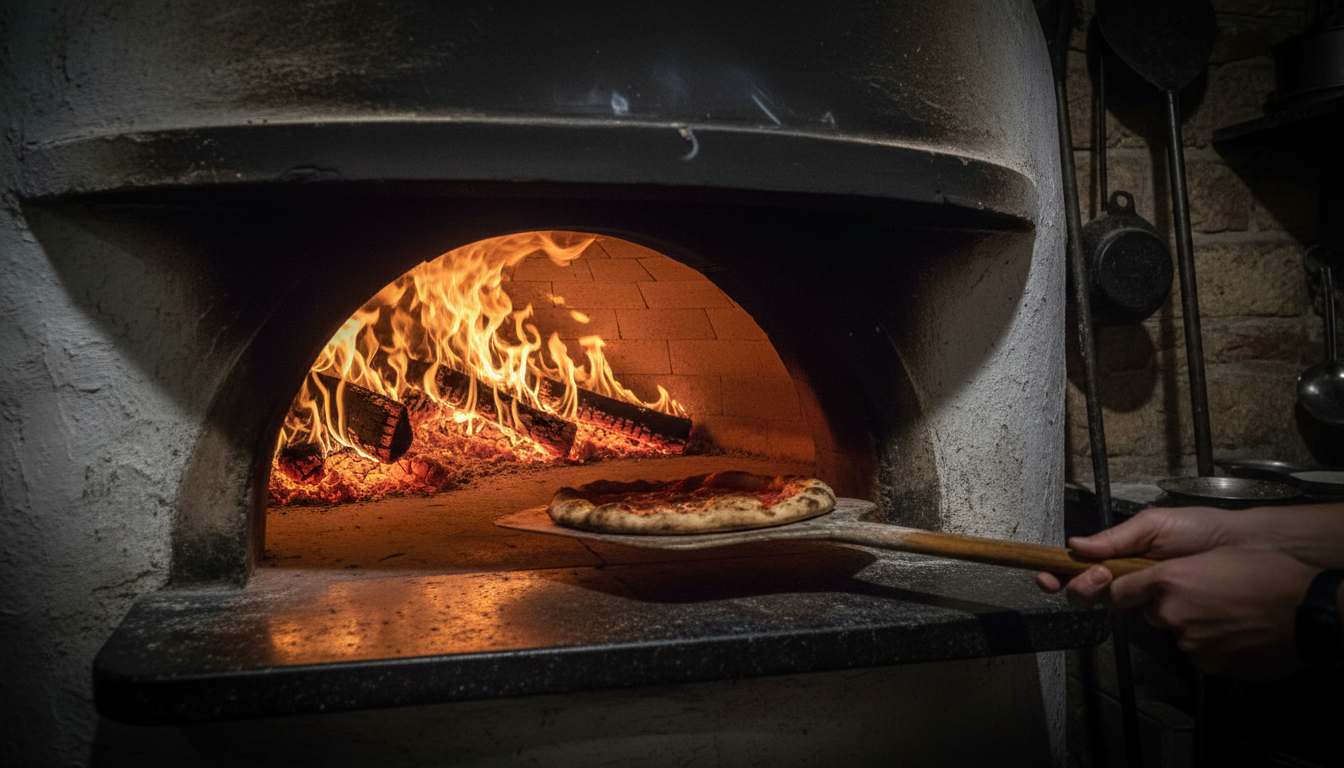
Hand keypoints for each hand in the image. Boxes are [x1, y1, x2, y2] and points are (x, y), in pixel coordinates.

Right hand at [1034, 506, 1241, 599]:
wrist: (1245, 549)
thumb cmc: (1201, 529)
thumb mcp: (1153, 524)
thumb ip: (1115, 537)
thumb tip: (1075, 545)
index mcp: (1117, 554)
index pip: (1077, 566)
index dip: (1056, 573)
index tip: (1045, 577)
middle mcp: (1125, 577)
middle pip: (1083, 592)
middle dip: (1079, 585)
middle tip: (1097, 575)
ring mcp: (1144, 597)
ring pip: (1106, 604)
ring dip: (1101, 593)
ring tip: (1116, 578)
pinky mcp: (1166, 612)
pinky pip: (1139, 616)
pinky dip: (1132, 606)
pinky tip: (1142, 596)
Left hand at [1111, 547, 1316, 677]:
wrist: (1305, 609)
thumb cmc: (1266, 574)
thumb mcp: (1215, 557)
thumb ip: (1176, 569)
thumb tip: (1160, 578)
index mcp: (1169, 580)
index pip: (1120, 591)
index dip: (1121, 590)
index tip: (1121, 591)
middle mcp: (1172, 612)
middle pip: (1153, 613)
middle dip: (1168, 606)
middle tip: (1201, 597)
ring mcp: (1189, 641)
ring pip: (1178, 633)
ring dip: (1193, 626)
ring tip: (1226, 614)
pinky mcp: (1207, 664)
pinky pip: (1199, 652)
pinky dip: (1211, 645)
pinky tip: (1235, 632)